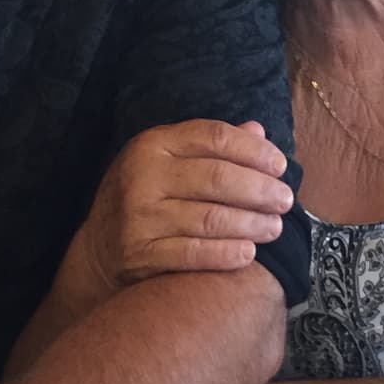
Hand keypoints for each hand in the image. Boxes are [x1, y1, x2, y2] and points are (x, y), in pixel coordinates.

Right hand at [84, 119, 293, 284]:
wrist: (97, 251)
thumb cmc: (146, 199)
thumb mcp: (167, 162)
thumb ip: (210, 146)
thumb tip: (258, 130)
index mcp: (153, 144)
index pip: (214, 137)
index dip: (254, 151)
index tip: (281, 166)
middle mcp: (143, 175)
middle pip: (217, 178)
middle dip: (260, 190)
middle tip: (285, 200)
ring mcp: (140, 216)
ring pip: (210, 218)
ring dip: (251, 223)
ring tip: (274, 227)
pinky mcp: (140, 254)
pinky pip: (193, 253)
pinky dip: (226, 254)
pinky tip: (248, 253)